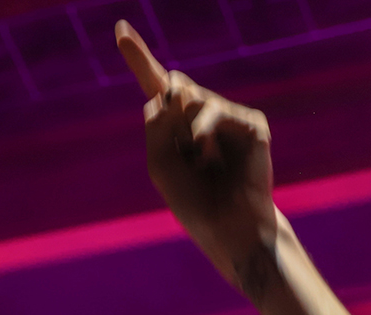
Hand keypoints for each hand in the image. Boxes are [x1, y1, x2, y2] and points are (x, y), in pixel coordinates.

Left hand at [115, 20, 277, 291]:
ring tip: (204, 163)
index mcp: (178, 129)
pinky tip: (211, 158)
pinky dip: (204, 134)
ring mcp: (229, 118)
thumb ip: (155, 123)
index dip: (138, 57)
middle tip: (188, 154)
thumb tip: (177, 88)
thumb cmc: (196, 205)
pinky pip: (212, 110)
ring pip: (190, 95)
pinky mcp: (251, 123)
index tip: (120, 29)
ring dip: (187, 131)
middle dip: (170, 115)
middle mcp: (203, 117)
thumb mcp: (160, 165)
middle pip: (171, 85)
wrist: (230, 230)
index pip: (155, 87)